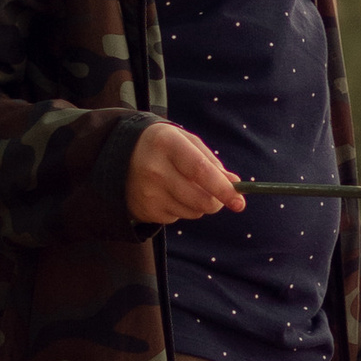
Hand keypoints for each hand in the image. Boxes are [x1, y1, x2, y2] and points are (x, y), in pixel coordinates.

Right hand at [126, 122, 244, 222]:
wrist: (120, 156)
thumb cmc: (164, 146)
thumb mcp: (186, 142)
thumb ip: (212, 162)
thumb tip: (235, 184)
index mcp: (167, 143)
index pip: (201, 171)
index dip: (223, 189)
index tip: (239, 202)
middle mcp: (155, 169)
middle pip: (200, 199)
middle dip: (217, 201)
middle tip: (219, 196)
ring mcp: (148, 192)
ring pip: (193, 212)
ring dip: (199, 204)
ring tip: (184, 186)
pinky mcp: (145, 210)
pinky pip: (178, 217)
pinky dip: (181, 208)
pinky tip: (168, 193)